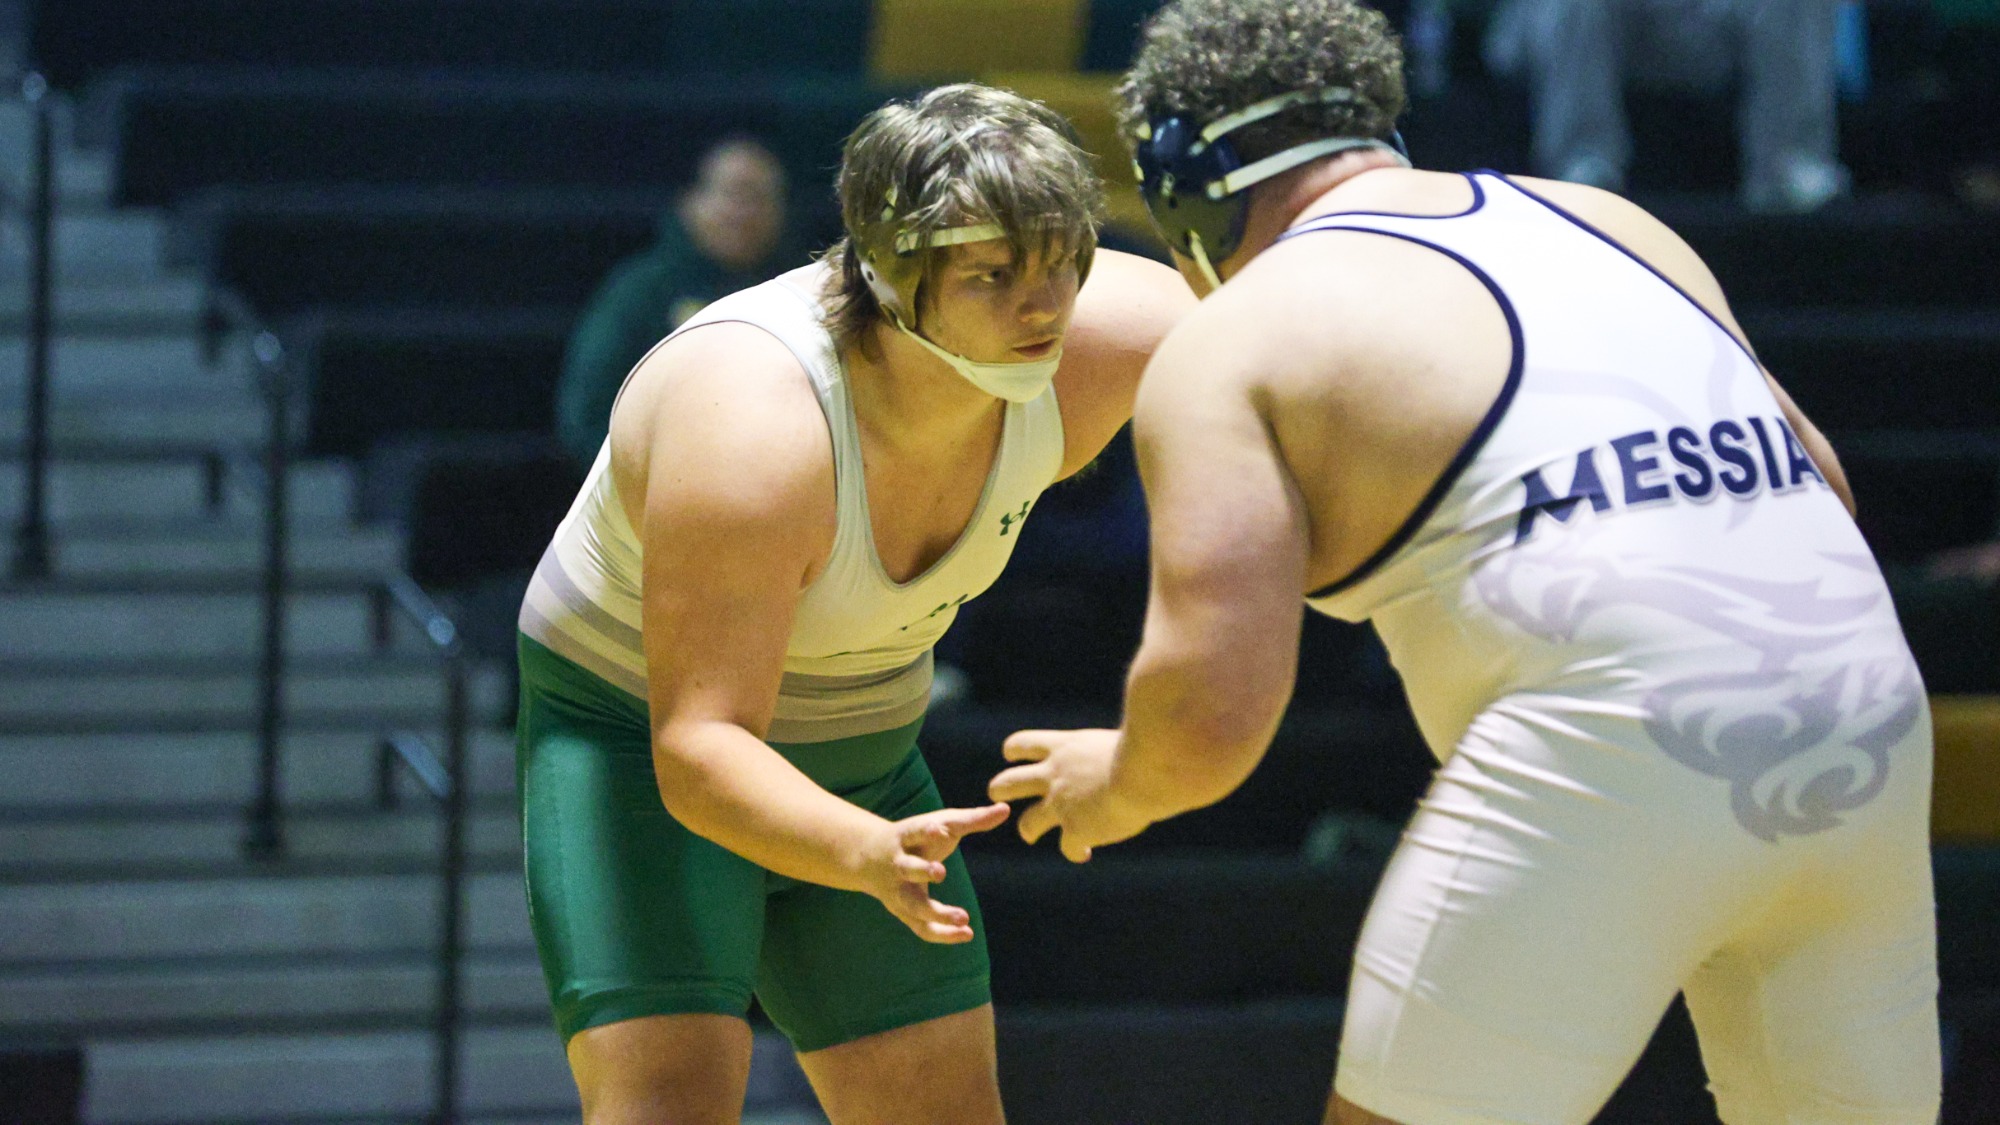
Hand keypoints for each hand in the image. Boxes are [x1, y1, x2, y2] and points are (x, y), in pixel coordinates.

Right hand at [860, 803, 1009, 943]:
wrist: (870, 858)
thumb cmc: (917, 837)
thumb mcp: (940, 823)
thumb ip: (972, 819)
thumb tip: (1006, 809)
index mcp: (905, 837)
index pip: (913, 831)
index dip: (925, 830)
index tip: (939, 828)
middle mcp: (898, 865)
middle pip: (907, 869)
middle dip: (922, 871)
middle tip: (940, 872)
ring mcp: (898, 892)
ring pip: (913, 905)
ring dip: (937, 913)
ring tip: (963, 918)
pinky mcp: (905, 913)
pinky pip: (922, 928)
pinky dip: (943, 934)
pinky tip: (967, 934)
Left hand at [987, 728, 1154, 862]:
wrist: (1146, 769)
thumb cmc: (1148, 746)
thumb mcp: (1121, 738)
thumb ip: (1110, 752)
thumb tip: (1130, 752)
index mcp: (1065, 747)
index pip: (1024, 744)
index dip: (1014, 751)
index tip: (1013, 755)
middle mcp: (1055, 775)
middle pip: (1008, 782)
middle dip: (1000, 789)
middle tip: (1000, 794)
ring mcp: (1061, 804)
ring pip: (1027, 822)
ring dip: (1028, 829)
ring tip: (1030, 834)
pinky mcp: (1076, 828)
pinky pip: (1067, 847)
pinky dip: (1075, 851)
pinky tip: (1084, 853)